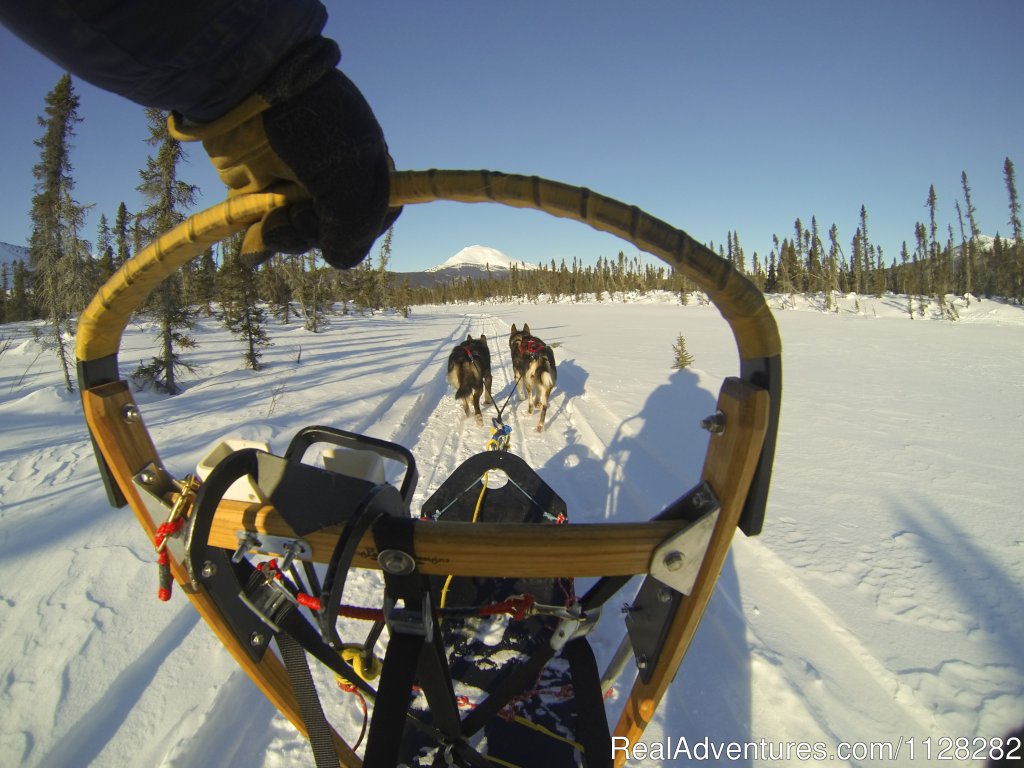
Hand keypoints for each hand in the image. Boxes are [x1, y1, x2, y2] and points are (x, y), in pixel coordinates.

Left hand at [169, 41, 400, 267]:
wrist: (247, 90)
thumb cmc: (310, 124)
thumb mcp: (348, 173)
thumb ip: (354, 226)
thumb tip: (338, 260)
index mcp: (369, 172)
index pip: (374, 222)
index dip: (357, 230)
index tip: (339, 215)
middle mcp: (337, 184)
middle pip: (338, 236)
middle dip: (319, 230)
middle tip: (302, 207)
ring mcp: (301, 189)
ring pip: (305, 238)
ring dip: (290, 232)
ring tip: (275, 211)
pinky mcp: (266, 194)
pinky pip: (273, 232)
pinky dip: (267, 237)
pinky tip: (260, 230)